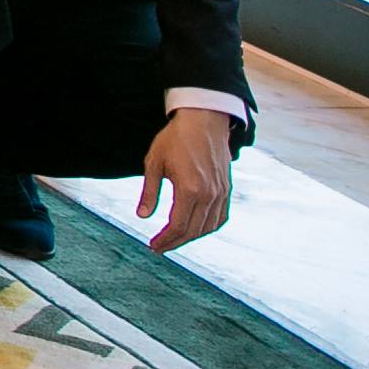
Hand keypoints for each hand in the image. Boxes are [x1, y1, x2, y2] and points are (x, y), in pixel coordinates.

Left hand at [136, 107, 234, 251]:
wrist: (203, 120)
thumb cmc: (175, 139)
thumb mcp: (154, 162)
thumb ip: (149, 192)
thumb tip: (142, 216)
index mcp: (189, 189)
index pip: (177, 226)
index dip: (165, 240)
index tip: (153, 246)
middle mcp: (209, 195)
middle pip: (193, 231)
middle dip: (175, 242)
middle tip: (160, 247)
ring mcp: (221, 193)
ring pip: (208, 227)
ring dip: (191, 237)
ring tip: (174, 239)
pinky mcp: (227, 189)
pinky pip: (221, 217)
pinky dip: (208, 227)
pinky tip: (196, 229)